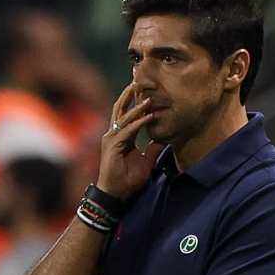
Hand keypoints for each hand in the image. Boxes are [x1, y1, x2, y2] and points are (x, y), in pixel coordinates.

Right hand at [96, 83, 162, 198]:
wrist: (115, 194)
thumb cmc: (128, 179)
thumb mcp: (146, 161)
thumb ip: (153, 149)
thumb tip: (163, 140)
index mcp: (121, 136)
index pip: (127, 114)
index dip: (134, 102)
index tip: (144, 90)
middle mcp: (114, 134)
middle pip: (121, 109)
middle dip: (129, 95)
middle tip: (138, 81)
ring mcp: (111, 139)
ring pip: (124, 117)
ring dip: (137, 107)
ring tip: (148, 96)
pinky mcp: (113, 146)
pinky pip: (128, 131)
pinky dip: (139, 122)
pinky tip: (150, 116)